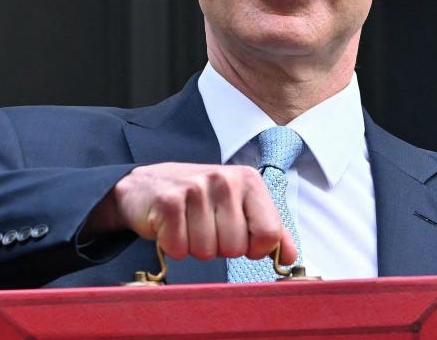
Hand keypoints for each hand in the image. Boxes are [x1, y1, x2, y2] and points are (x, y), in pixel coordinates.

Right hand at [85, 163, 296, 263]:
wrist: (145, 186)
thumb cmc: (197, 200)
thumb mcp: (237, 206)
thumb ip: (268, 229)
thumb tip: (291, 256)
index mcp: (248, 180)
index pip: (269, 233)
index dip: (254, 248)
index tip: (239, 239)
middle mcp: (224, 179)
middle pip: (236, 247)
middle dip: (219, 248)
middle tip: (204, 227)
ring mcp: (195, 189)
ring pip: (207, 251)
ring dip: (194, 248)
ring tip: (187, 225)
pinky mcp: (168, 202)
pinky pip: (179, 248)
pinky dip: (173, 246)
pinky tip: (170, 227)